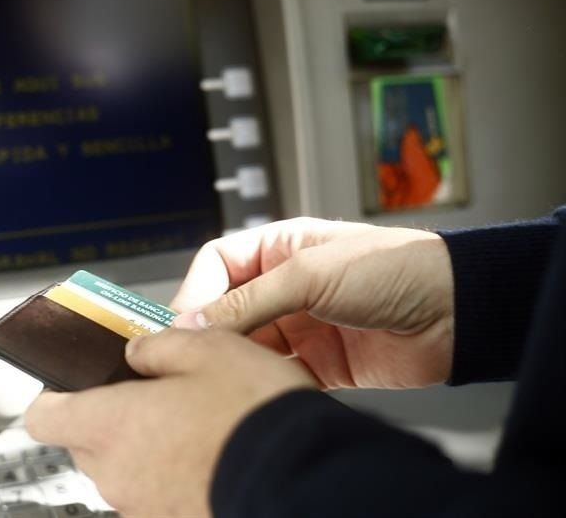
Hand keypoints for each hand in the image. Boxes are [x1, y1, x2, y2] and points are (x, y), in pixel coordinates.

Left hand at [25, 329, 316, 517]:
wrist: (305, 478)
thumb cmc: (254, 414)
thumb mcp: (208, 348)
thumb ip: (159, 345)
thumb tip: (138, 352)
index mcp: (112, 424)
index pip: (44, 416)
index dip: (55, 394)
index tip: (73, 382)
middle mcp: (118, 475)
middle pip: (87, 442)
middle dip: (112, 416)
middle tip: (153, 392)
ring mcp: (145, 508)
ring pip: (126, 470)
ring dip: (147, 448)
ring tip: (196, 424)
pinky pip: (157, 495)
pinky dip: (173, 476)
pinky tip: (212, 455)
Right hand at [171, 218, 454, 388]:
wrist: (456, 312)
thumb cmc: (392, 269)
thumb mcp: (309, 276)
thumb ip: (249, 301)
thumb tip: (193, 322)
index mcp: (280, 249)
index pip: (217, 265)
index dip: (194, 292)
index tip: (180, 324)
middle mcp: (284, 286)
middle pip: (226, 308)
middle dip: (209, 331)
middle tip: (191, 356)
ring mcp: (300, 325)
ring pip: (248, 344)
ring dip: (236, 358)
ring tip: (226, 372)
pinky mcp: (318, 362)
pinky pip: (276, 373)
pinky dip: (265, 381)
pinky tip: (262, 386)